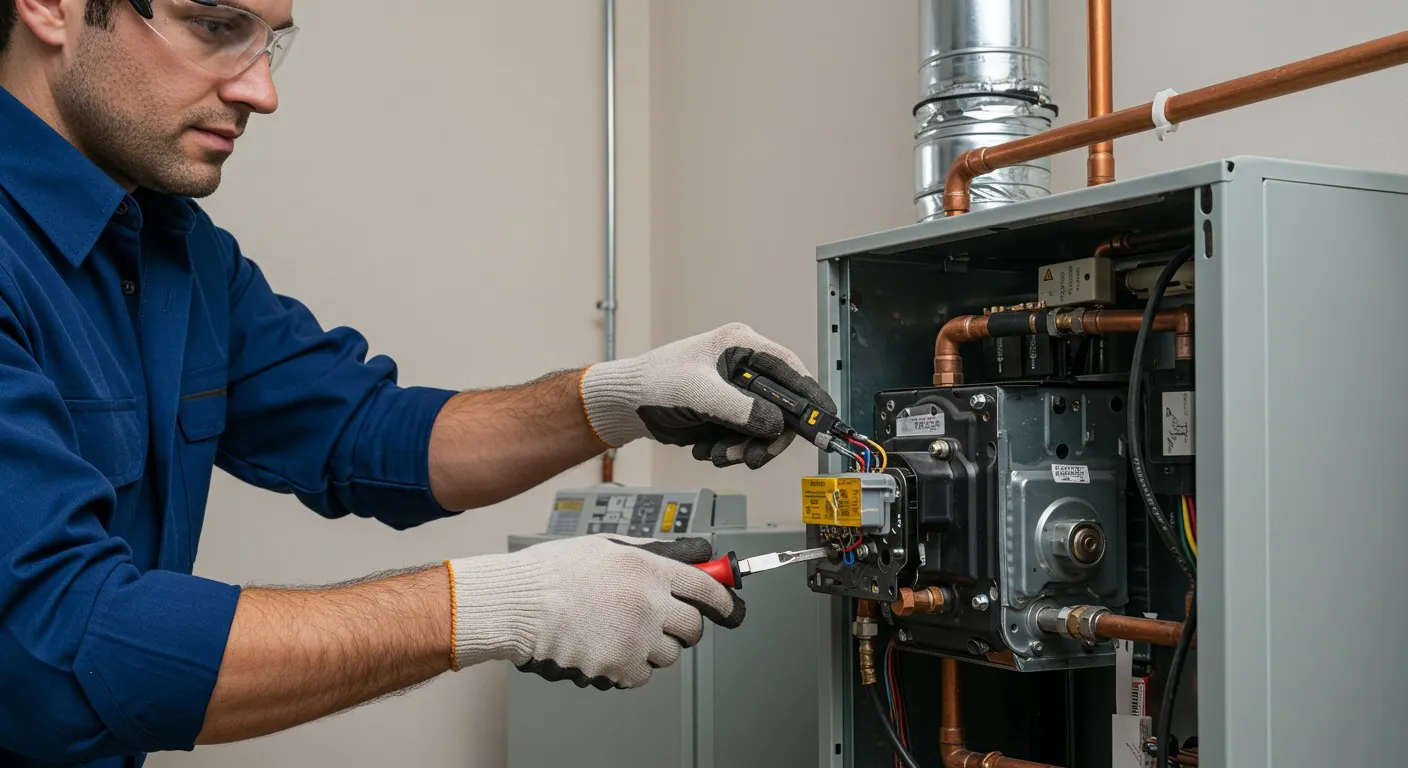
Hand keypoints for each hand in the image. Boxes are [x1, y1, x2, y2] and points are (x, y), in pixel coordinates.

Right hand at [445, 535, 744, 689]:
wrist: (521, 604)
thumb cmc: (553, 573)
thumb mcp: (606, 547)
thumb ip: (648, 554)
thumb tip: (684, 556)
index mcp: (648, 569)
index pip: (705, 587)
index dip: (723, 600)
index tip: (730, 609)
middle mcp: (649, 602)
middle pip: (693, 627)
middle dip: (685, 630)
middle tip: (667, 628)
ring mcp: (636, 636)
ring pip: (669, 655)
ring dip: (653, 649)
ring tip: (621, 635)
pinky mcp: (620, 664)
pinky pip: (641, 675)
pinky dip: (629, 669)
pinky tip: (607, 651)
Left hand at [579, 322, 835, 468]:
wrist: (624, 406)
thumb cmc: (652, 384)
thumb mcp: (698, 393)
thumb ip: (740, 409)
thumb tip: (774, 424)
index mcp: (740, 346)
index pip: (789, 369)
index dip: (810, 396)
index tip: (824, 420)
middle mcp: (742, 368)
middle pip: (780, 406)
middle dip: (767, 436)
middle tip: (753, 456)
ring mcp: (734, 393)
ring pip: (763, 428)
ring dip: (743, 447)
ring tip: (717, 453)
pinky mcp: (724, 414)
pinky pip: (744, 438)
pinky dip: (728, 449)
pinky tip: (705, 448)